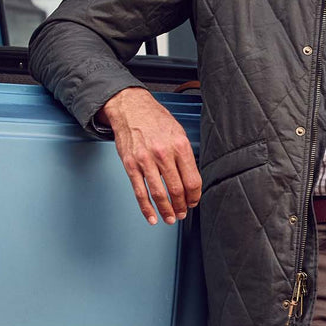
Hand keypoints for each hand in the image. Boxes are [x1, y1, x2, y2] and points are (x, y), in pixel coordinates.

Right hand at [98, 87, 201, 224]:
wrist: (130, 108)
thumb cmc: (155, 120)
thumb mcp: (178, 133)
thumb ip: (185, 156)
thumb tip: (191, 180)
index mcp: (180, 146)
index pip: (192, 180)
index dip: (195, 196)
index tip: (194, 202)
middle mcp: (163, 154)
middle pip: (177, 189)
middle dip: (182, 206)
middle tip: (183, 213)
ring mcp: (145, 160)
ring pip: (159, 194)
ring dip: (167, 210)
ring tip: (170, 218)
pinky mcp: (130, 165)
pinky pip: (139, 191)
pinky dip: (146, 208)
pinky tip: (152, 217)